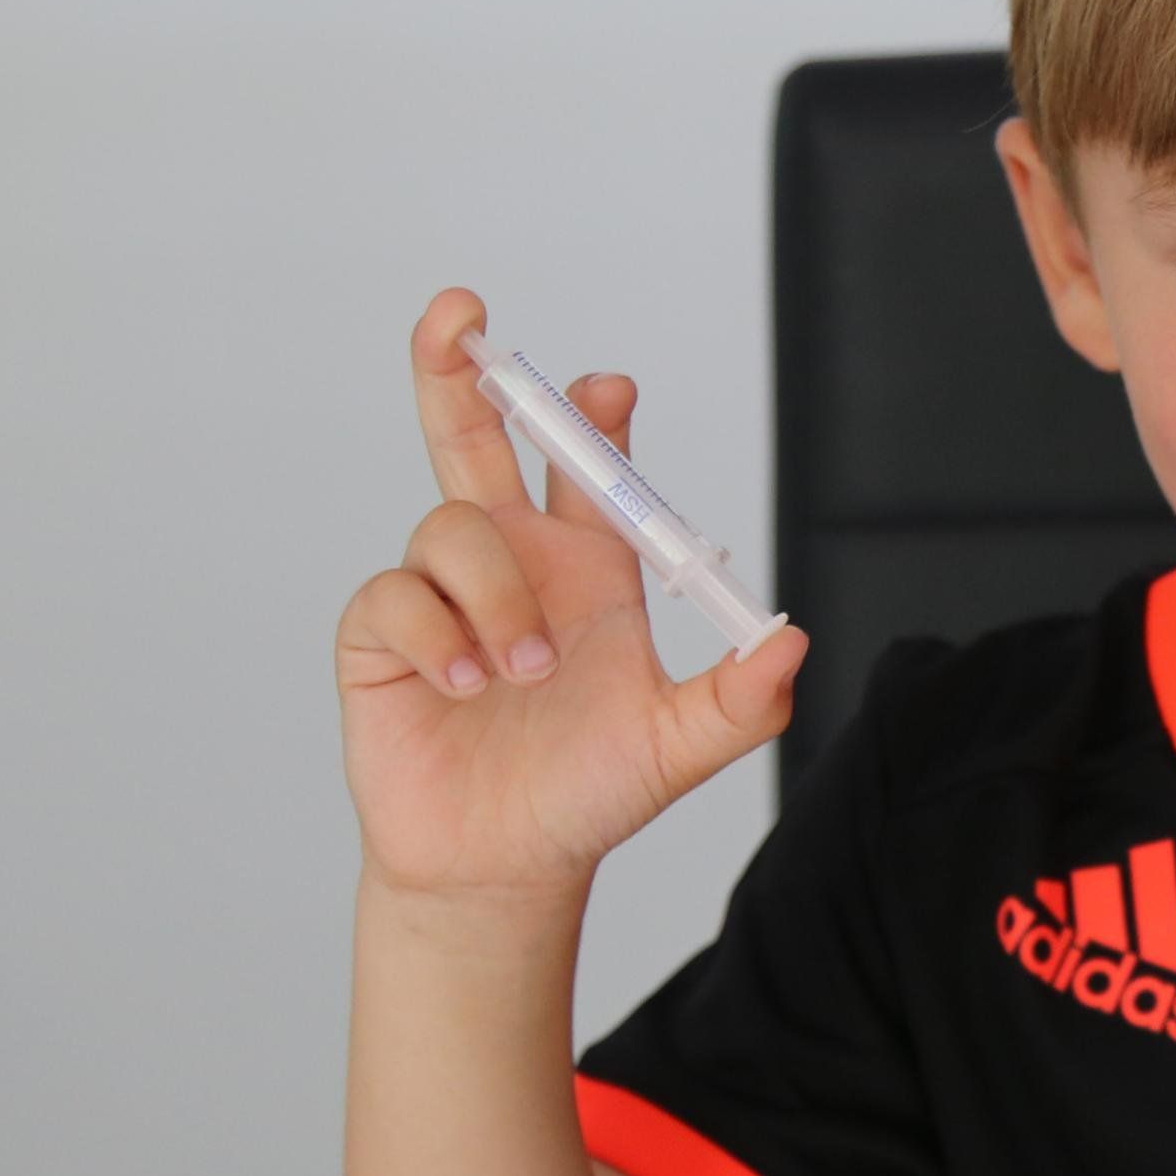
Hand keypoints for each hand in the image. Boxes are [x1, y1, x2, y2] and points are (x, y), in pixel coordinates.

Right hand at [337, 288, 804, 903]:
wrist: (506, 865)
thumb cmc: (589, 790)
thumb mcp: (679, 747)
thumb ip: (742, 701)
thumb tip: (793, 643)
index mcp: (588, 564)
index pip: (589, 464)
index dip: (597, 417)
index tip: (613, 391)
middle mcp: (513, 559)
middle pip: (477, 435)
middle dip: (462, 366)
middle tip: (460, 310)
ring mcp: (442, 590)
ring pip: (451, 525)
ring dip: (492, 593)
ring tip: (517, 672)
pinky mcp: (382, 634)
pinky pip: (396, 594)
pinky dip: (435, 632)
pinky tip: (464, 684)